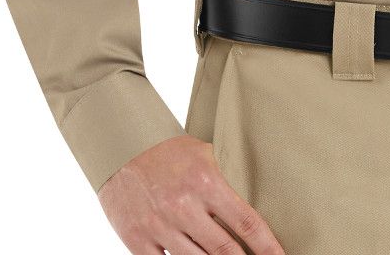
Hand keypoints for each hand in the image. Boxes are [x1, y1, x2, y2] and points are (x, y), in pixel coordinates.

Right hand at [98, 135, 284, 254]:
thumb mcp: (205, 155)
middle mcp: (185, 207)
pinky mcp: (137, 239)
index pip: (246, 223)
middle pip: (224, 250)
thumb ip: (226, 179)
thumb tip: (255, 201)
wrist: (123, 146)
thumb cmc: (170, 150)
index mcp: (207, 183)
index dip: (267, 246)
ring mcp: (160, 226)